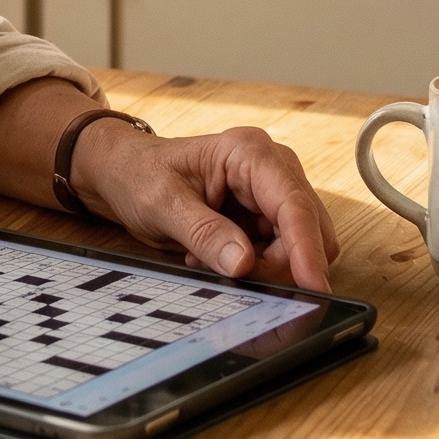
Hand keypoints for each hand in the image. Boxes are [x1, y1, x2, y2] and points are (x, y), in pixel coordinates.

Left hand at [70, 121, 340, 291]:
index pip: (293, 204)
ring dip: (263, 265)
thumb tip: (244, 264)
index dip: (306, 248)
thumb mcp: (162, 205)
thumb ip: (204, 233)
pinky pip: (280, 252)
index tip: (314, 286)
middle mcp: (272, 167)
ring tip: (209, 257)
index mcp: (249, 152)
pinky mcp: (266, 214)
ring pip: (298, 245)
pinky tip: (214, 256)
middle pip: (306, 228)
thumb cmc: (139, 174)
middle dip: (278, 262)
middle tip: (231, 275)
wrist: (124, 172)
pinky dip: (254, 265)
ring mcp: (271, 191)